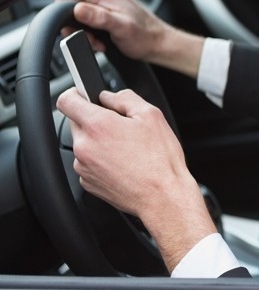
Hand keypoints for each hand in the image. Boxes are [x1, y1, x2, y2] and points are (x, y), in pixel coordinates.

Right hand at [55, 0, 204, 77]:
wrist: (158, 42)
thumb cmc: (144, 36)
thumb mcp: (119, 28)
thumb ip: (98, 17)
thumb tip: (77, 9)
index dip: (64, 16)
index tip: (77, 31)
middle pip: (69, 6)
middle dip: (77, 27)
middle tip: (93, 40)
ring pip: (77, 14)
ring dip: (85, 31)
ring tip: (99, 41)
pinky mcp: (105, 7)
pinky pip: (87, 17)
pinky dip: (91, 30)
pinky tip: (102, 38)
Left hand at [56, 87, 215, 271]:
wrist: (162, 196)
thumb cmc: (160, 159)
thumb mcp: (151, 115)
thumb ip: (125, 98)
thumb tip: (109, 96)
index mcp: (98, 125)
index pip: (67, 100)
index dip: (76, 93)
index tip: (84, 95)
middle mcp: (84, 146)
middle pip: (76, 122)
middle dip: (95, 120)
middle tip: (122, 127)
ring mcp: (84, 166)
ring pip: (84, 143)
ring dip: (99, 141)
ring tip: (127, 149)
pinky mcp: (88, 182)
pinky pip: (89, 163)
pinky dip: (101, 160)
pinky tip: (124, 163)